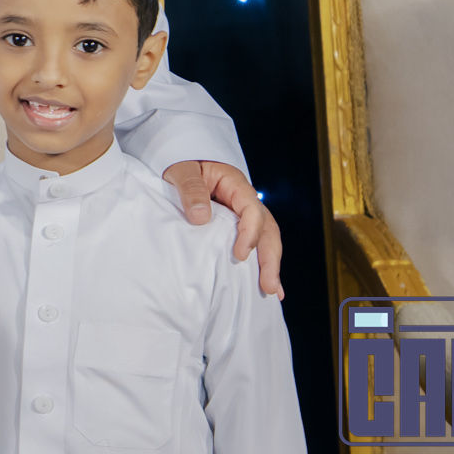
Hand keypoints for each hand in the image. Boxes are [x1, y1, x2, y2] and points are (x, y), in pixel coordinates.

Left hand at [164, 159, 283, 298]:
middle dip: (270, 258)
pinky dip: (262, 263)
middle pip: (267, 229)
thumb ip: (191, 190)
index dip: (250, 233)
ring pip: (266, 238)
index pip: (252, 209)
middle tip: (268, 285)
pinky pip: (254, 243)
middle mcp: (245, 200)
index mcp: (235, 184)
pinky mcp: (236, 226)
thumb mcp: (182, 171)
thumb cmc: (181, 165)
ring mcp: (243, 214)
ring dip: (270, 264)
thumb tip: (201, 217)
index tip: (241, 254)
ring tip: (272, 291)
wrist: (181, 162)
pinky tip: (267, 285)